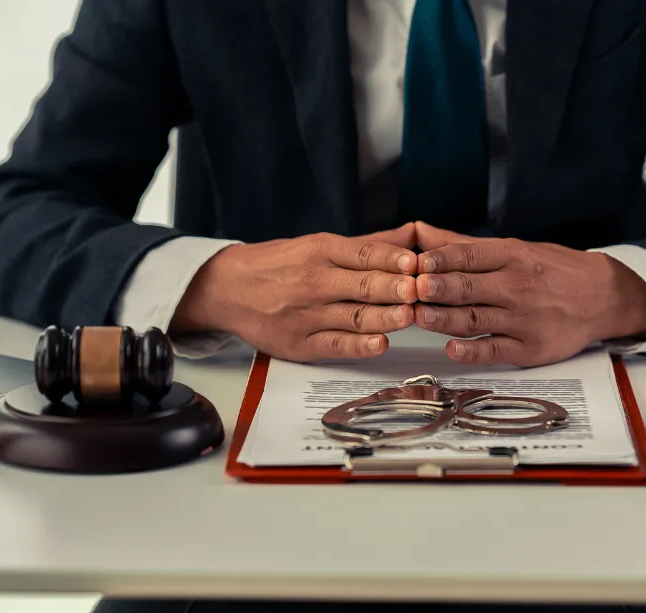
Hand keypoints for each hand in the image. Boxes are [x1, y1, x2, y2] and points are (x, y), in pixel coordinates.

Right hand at [173, 223, 418, 361]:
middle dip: (393, 288)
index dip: (391, 259)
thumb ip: (367, 244)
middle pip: (360, 285)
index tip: (416, 263)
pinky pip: (334, 344)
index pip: (361, 254)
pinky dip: (358, 345)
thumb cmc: (277, 264)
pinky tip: (380, 343)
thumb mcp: (316, 244)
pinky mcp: (299, 344)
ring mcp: (305, 315)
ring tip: (410, 316)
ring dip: (384, 318)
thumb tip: (411, 234)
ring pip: (352, 317)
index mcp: (319, 251)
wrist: (225, 289)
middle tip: (420, 290)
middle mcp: (313, 281)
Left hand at [412, 222, 645, 366]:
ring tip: (419, 317)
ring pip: (477, 319)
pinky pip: (496, 350)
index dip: (442, 259)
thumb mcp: (514, 248)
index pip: (471, 256)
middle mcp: (517, 286)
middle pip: (469, 287)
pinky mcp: (529, 348)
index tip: (417, 262)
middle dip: (437, 288)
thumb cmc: (552, 270)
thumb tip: (419, 232)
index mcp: (512, 256)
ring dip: (445, 319)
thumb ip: (463, 245)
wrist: (604, 297)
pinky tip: (452, 348)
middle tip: (411, 289)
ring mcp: (523, 319)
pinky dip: (474, 350)